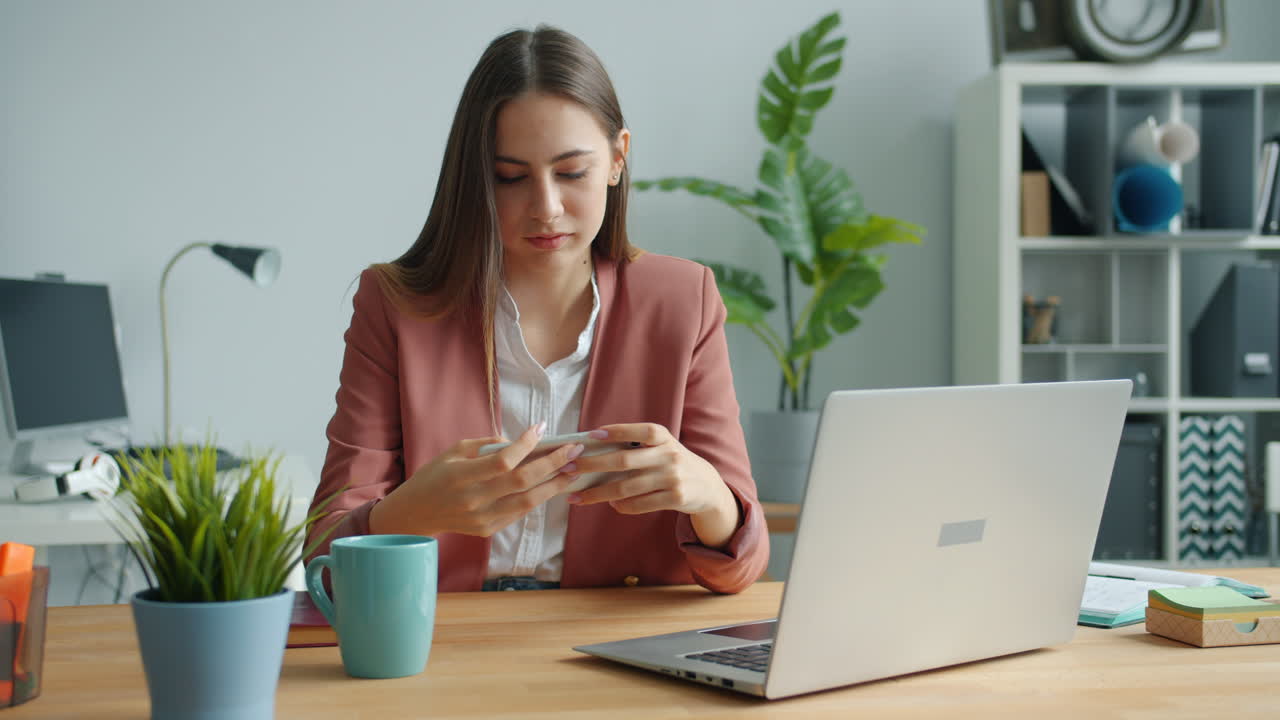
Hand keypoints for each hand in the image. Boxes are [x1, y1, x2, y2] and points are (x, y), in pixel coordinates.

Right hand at [369, 423, 585, 537]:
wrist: (416, 514)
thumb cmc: (434, 476)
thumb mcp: (454, 451)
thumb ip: (486, 445)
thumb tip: (519, 441)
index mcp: (462, 475)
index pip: (503, 460)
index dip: (526, 444)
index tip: (542, 428)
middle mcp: (474, 499)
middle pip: (522, 481)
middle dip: (553, 463)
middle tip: (573, 449)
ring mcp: (482, 518)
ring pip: (528, 501)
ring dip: (555, 484)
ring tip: (573, 469)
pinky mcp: (488, 529)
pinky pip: (520, 512)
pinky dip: (538, 497)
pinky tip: (552, 484)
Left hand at [563, 423, 739, 547]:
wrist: (707, 486)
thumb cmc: (672, 462)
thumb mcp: (662, 447)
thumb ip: (636, 447)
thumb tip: (594, 451)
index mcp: (664, 437)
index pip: (639, 431)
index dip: (617, 431)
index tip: (592, 435)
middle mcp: (669, 455)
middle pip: (624, 461)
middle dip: (593, 465)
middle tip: (569, 468)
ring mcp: (673, 478)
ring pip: (627, 488)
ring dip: (599, 493)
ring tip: (579, 496)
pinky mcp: (675, 498)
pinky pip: (640, 504)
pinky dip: (621, 506)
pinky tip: (610, 504)